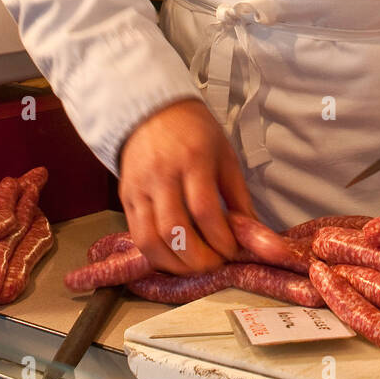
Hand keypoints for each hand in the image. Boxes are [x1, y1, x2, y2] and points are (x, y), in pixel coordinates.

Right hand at [118, 98, 255, 274]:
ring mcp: (139, 187)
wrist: (152, 111)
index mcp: (192, 159)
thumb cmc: (194, 132)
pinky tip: (174, 258)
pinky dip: (156, 255)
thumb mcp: (225, 155)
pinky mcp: (124, 197)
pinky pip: (137, 236)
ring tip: (195, 267)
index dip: (220, 239)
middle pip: (175, 230)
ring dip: (175, 264)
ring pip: (150, 240)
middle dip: (198, 259)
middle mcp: (161, 175)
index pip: (204, 210)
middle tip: (216, 265)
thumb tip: (254, 235)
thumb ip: (239, 197)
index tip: (233, 251)